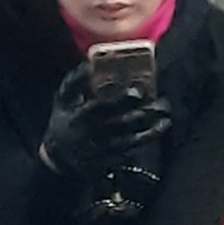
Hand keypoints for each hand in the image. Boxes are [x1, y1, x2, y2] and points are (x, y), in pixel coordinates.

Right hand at [41, 63, 171, 177]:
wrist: (58, 159)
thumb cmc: (62, 122)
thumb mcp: (62, 100)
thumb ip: (73, 82)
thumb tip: (88, 64)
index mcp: (79, 116)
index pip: (101, 108)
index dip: (119, 101)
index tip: (137, 92)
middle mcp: (92, 134)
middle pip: (120, 123)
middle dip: (142, 114)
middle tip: (161, 104)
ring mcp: (101, 149)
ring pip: (129, 139)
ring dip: (149, 129)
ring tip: (166, 118)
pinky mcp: (108, 160)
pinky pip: (130, 150)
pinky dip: (145, 140)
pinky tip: (159, 130)